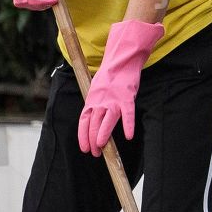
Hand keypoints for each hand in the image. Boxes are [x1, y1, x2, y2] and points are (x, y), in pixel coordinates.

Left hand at [78, 19, 165, 154]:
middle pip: (93, 123)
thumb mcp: (97, 89)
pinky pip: (127, 113)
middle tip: (96, 152)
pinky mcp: (127, 96)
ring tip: (102, 147)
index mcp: (91, 100)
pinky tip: (129, 136)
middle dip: (92, 140)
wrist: (121, 58)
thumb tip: (95, 119)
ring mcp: (113, 99)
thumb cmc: (110, 76)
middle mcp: (100, 101)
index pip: (83, 122)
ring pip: (107, 120)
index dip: (83, 136)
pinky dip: (128, 125)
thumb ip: (95, 104)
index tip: (84, 148)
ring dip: (103, 134)